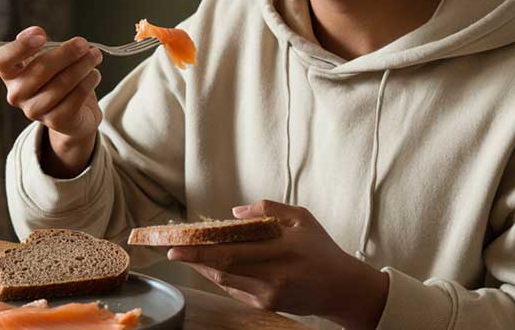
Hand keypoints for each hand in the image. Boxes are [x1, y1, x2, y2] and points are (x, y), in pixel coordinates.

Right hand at [0, 26, 103, 177]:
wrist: (75, 111)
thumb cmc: (57, 77)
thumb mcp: (45, 57)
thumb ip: (39, 44)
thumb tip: (38, 32)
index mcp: (10, 74)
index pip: (2, 60)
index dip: (20, 46)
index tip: (42, 35)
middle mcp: (17, 94)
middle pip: (40, 68)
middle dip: (66, 53)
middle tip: (83, 44)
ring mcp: (35, 110)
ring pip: (62, 83)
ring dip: (82, 66)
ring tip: (95, 56)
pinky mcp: (56, 121)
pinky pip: (75, 97)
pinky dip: (88, 82)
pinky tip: (94, 74)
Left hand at [167, 200, 388, 328]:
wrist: (343, 289)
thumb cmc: (323, 250)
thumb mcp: (302, 219)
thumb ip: (269, 210)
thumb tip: (235, 214)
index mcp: (282, 251)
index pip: (231, 252)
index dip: (201, 250)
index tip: (177, 246)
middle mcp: (273, 276)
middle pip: (222, 269)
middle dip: (193, 260)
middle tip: (171, 250)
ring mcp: (269, 295)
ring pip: (225, 281)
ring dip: (203, 268)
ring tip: (187, 254)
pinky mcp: (267, 306)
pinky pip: (235, 290)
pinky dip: (220, 277)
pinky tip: (210, 266)